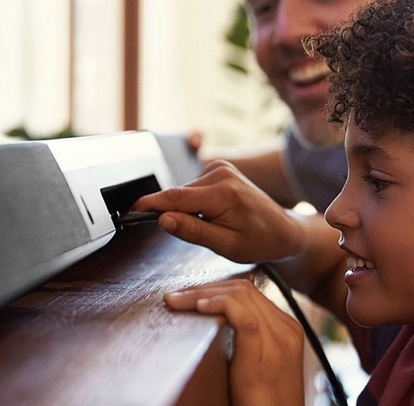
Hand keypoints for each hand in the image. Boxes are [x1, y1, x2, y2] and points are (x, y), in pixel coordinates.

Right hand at [132, 160, 307, 262]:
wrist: (283, 229)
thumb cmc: (261, 241)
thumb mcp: (226, 245)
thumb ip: (193, 231)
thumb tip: (163, 219)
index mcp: (223, 193)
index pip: (174, 198)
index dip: (149, 204)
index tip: (130, 210)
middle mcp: (220, 173)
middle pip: (178, 196)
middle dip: (177, 215)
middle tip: (202, 234)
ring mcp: (220, 167)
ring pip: (184, 193)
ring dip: (189, 210)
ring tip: (215, 225)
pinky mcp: (219, 167)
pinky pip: (193, 189)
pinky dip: (196, 203)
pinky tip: (216, 214)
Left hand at [165, 279, 304, 405]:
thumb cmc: (261, 403)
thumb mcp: (254, 364)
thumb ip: (244, 340)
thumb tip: (212, 320)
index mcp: (285, 328)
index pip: (248, 292)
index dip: (214, 288)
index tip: (187, 295)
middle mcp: (286, 329)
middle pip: (242, 288)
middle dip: (204, 288)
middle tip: (176, 296)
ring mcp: (279, 340)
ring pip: (240, 295)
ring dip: (202, 293)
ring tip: (178, 300)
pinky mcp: (267, 353)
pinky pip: (243, 316)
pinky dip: (219, 305)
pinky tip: (199, 308)